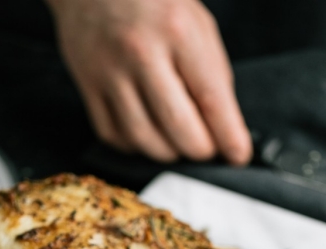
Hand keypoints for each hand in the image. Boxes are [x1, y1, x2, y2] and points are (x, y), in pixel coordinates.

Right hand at [46, 0, 252, 163]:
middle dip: (200, 149)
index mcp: (177, 31)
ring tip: (177, 142)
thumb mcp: (196, 22)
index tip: (238, 155)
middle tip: (207, 147)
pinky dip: (135, 145)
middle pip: (178, 129)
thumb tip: (225, 127)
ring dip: (168, 152)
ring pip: (144, 140)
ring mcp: (109, 72)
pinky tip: (147, 132)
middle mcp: (141, 53)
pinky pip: (114, 136)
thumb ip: (212, 73)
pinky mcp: (87, 86)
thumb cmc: (152, 1)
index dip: (229, 136)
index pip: (211, 99)